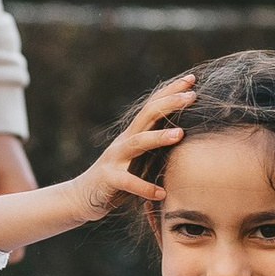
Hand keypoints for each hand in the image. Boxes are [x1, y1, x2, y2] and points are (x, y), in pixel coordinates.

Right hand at [0, 72, 195, 257]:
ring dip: (159, 137)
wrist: (81, 197)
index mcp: (133, 134)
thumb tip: (186, 136)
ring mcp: (114, 159)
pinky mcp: (108, 179)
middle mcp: (124, 141)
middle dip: (169, 104)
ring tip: (180, 134)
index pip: (153, 106)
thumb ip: (155, 147)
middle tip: (192, 96)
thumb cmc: (118, 178)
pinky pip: (128, 182)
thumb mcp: (138, 159)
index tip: (192, 78)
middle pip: (147, 115)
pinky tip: (161, 193)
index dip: (170, 90)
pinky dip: (145, 187)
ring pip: (138, 143)